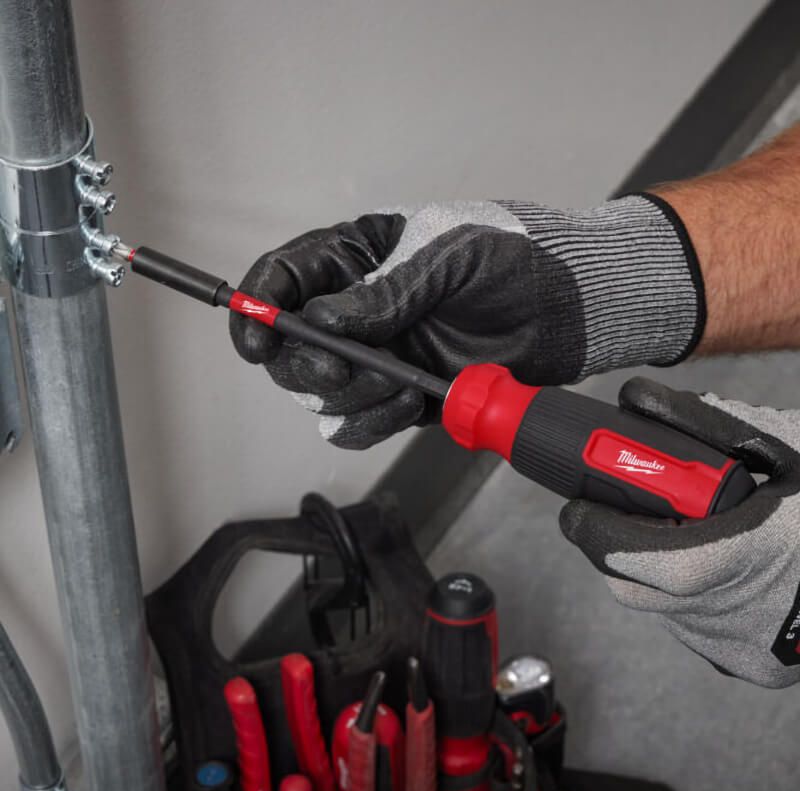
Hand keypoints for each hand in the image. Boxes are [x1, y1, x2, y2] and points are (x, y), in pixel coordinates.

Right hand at [230, 197, 701, 447]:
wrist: (565, 307)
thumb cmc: (511, 255)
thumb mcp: (445, 255)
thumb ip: (382, 291)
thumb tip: (322, 325)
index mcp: (354, 260)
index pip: (282, 282)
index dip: (257, 309)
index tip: (255, 338)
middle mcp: (354, 312)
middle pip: (289, 351)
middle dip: (308, 367)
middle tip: (341, 370)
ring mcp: (376, 358)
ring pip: (321, 396)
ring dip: (349, 399)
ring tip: (399, 383)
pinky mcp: (400, 395)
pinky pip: (358, 425)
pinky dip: (371, 423)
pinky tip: (410, 401)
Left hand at [560, 377, 799, 687]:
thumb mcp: (783, 445)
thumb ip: (703, 423)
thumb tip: (633, 401)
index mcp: (757, 559)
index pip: (646, 561)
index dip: (598, 531)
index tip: (576, 506)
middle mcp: (745, 618)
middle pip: (636, 587)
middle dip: (614, 544)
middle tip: (619, 509)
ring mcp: (745, 649)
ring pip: (656, 608)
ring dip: (647, 567)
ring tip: (677, 528)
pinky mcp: (749, 665)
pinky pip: (685, 623)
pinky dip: (679, 591)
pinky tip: (706, 558)